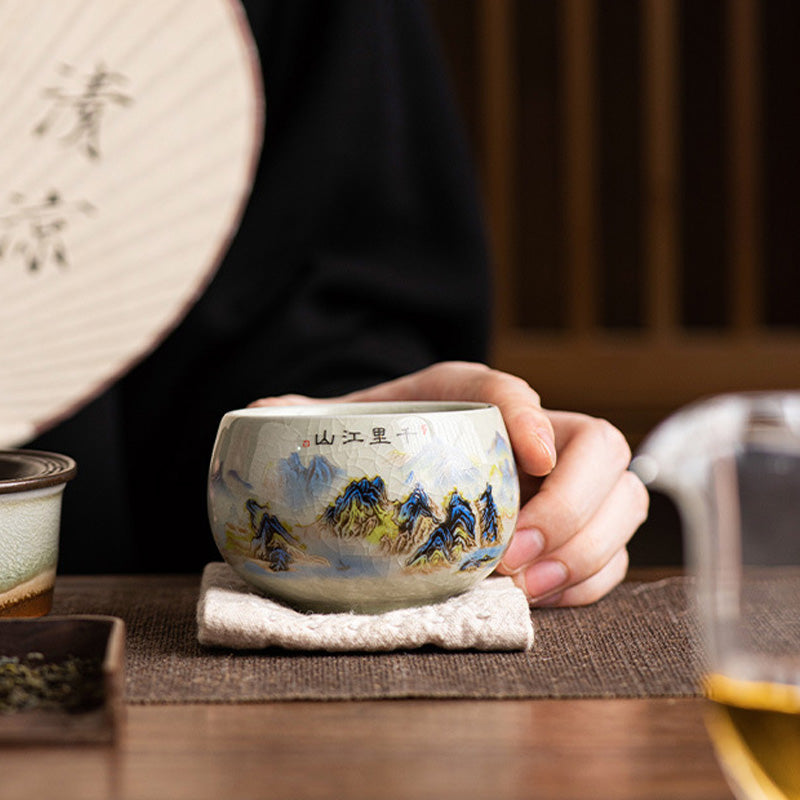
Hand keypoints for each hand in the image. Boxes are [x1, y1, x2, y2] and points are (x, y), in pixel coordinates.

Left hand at [250, 361, 648, 605]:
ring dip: (588, 547)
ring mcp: (556, 485)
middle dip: (572, 502)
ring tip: (528, 587)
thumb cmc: (364, 453)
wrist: (392, 478)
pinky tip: (543, 599)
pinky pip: (611, 553)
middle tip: (514, 555)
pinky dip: (590, 579)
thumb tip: (263, 418)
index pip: (507, 389)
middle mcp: (524, 435)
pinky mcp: (567, 533)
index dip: (527, 415)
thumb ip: (295, 423)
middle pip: (597, 444)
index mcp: (464, 397)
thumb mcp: (330, 432)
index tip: (530, 455)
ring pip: (621, 499)